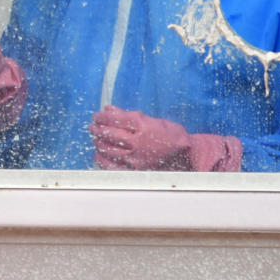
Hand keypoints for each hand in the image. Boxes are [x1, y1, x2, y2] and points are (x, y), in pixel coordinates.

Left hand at [88, 106, 241, 170]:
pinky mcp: (136, 170)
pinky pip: (114, 167)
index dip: (103, 117)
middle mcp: (138, 141)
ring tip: (95, 139)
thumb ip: (128, 115)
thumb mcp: (153, 120)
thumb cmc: (171, 135)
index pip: (116, 119)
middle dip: (98, 129)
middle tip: (92, 127)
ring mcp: (136, 157)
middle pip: (110, 134)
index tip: (96, 116)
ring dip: (99, 143)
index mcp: (143, 125)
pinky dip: (103, 161)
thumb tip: (108, 109)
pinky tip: (99, 156)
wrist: (187, 156)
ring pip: (109, 150)